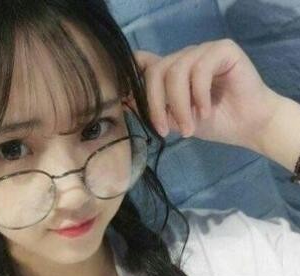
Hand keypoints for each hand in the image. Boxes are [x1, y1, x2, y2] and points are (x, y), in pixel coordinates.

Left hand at [134, 38, 282, 152]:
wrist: (248, 126)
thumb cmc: (212, 122)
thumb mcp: (175, 119)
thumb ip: (155, 108)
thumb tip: (126, 101)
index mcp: (170, 71)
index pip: (143, 62)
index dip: (130, 74)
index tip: (123, 97)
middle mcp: (184, 58)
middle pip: (156, 71)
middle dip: (156, 105)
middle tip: (165, 131)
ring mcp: (203, 51)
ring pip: (176, 72)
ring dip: (180, 106)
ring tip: (189, 127)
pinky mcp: (223, 50)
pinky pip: (200, 69)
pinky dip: (199, 95)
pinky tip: (206, 111)